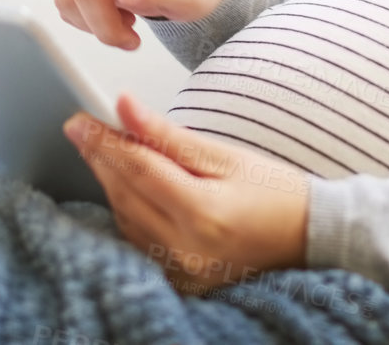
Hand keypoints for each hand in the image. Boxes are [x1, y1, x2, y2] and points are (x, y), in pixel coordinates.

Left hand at [64, 94, 308, 294]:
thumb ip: (169, 136)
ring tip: (104, 152)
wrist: (309, 237)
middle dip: (101, 159)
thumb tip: (125, 108)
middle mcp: (186, 248)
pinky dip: (128, 212)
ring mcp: (182, 271)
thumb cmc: (275, 192)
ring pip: (126, 220)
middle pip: (125, 196)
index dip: (104, 142)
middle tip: (82, 129)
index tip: (78, 122)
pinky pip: (139, 242)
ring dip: (111, 184)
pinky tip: (126, 188)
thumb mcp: (225, 155)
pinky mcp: (181, 281)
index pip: (137, 170)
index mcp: (202, 212)